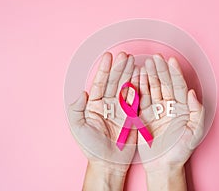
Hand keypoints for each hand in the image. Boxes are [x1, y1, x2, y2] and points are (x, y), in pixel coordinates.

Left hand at [67, 52, 138, 189]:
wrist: (108, 163)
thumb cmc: (91, 147)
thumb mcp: (78, 128)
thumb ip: (76, 109)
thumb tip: (82, 92)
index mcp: (95, 105)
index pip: (100, 83)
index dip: (105, 70)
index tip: (109, 56)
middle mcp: (109, 104)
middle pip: (115, 82)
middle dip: (120, 68)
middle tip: (126, 55)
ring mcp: (122, 109)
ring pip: (127, 87)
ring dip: (130, 74)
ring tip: (134, 61)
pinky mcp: (133, 115)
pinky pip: (137, 98)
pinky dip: (140, 87)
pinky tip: (142, 76)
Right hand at [138, 54, 204, 189]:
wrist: (163, 165)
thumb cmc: (180, 151)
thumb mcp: (194, 133)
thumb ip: (197, 112)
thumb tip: (192, 93)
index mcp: (183, 108)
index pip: (179, 86)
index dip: (174, 73)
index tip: (170, 61)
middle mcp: (170, 106)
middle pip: (165, 84)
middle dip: (160, 70)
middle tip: (155, 58)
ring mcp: (156, 109)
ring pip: (153, 89)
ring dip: (149, 76)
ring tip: (146, 63)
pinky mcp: (144, 115)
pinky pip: (142, 99)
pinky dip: (139, 88)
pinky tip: (138, 77)